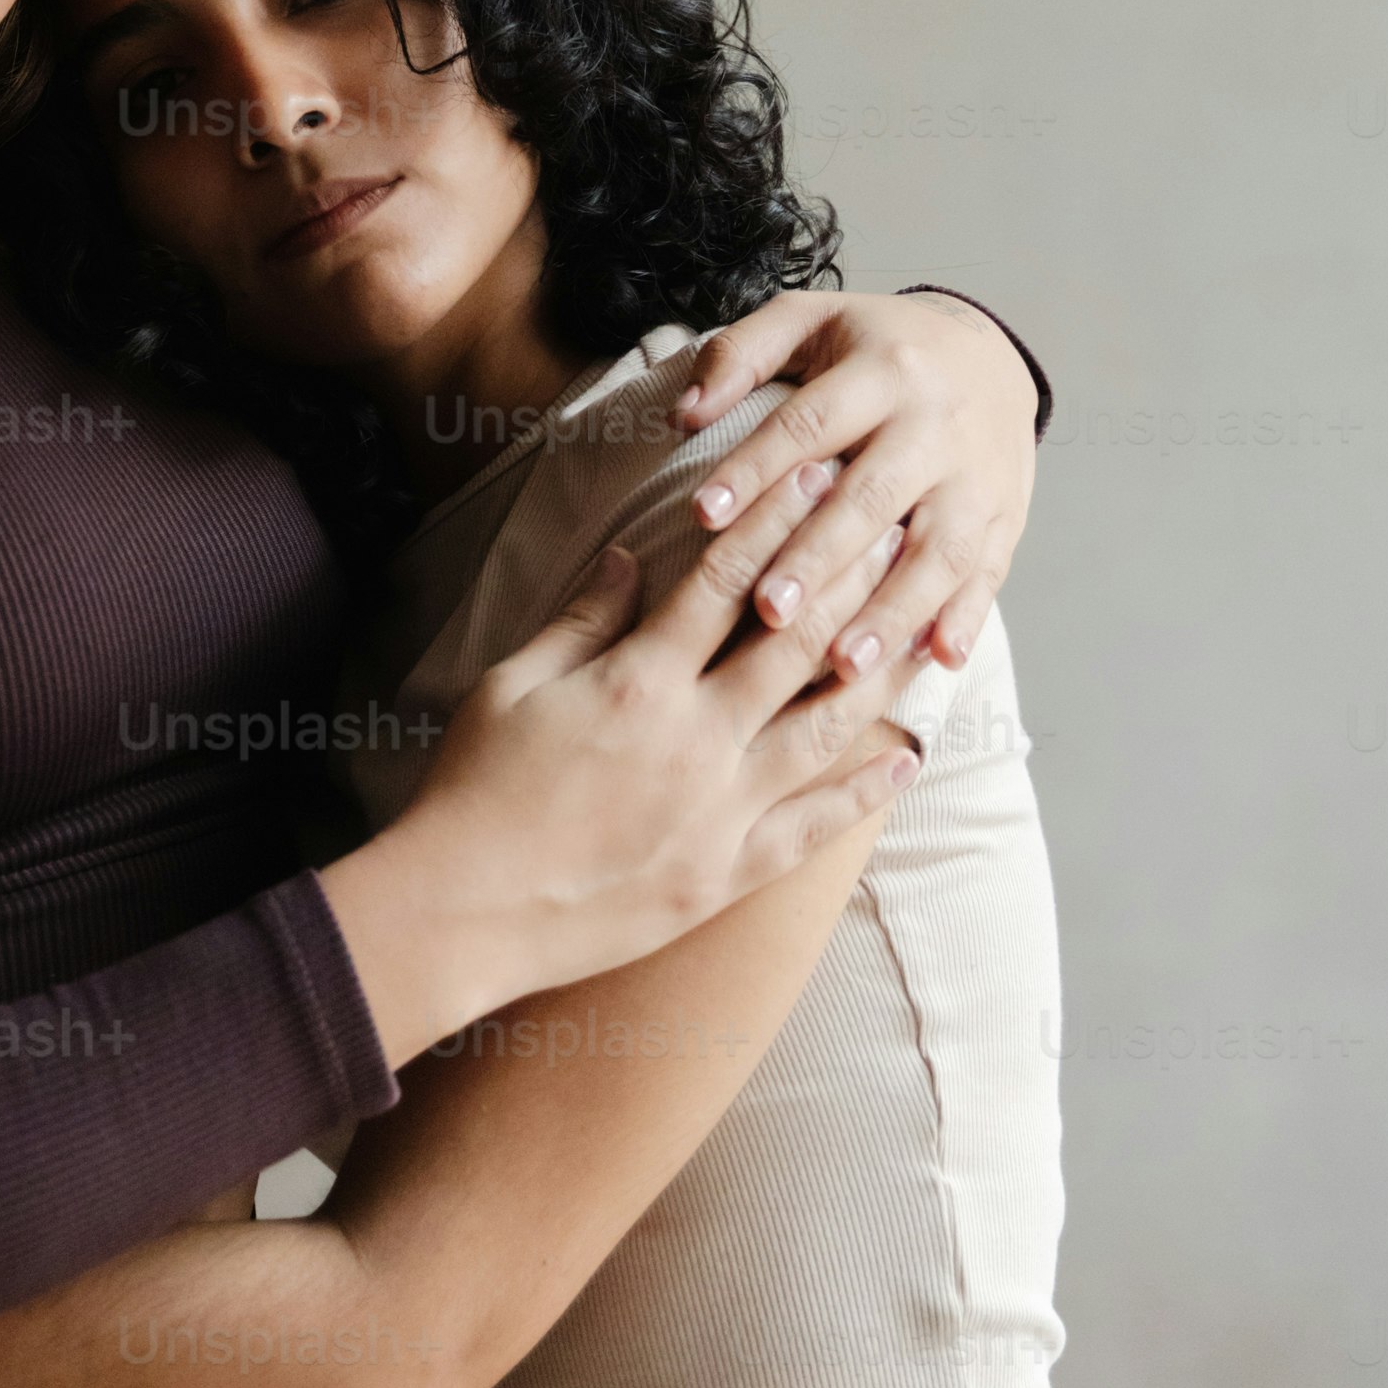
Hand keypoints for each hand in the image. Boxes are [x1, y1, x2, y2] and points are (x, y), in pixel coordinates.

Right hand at [320, 463, 917, 1061]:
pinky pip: (815, 827)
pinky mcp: (728, 875)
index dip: (774, 522)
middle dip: (850, 578)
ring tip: (923, 629)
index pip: (724, 581)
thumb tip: (632, 558)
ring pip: (827, 729)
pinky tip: (906, 758)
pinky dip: (865, 792)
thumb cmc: (475, 789)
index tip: (813, 476)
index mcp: (639, 682)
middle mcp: (697, 740)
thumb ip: (583, 620)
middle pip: (796, 642)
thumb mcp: (512, 684)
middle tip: (895, 529)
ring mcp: (721, 811)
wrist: (464, 911)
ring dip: (878, 673)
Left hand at [672, 286, 1036, 672]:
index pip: (810, 423)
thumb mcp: (811, 319)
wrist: (992, 354)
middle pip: (874, 497)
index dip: (755, 469)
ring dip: (893, 609)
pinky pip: (991, 572)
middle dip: (820, 558)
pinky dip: (968, 618)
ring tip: (844, 663)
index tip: (703, 518)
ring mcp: (978, 476)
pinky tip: (938, 659)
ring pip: (939, 548)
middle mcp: (936, 425)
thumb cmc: (878, 345)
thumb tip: (683, 415)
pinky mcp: (1007, 516)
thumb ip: (741, 354)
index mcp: (883, 370)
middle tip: (768, 611)